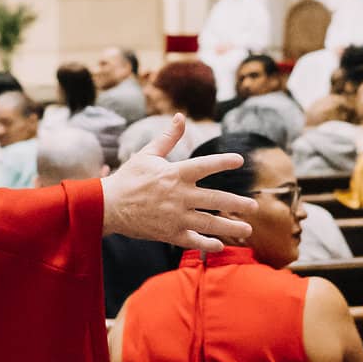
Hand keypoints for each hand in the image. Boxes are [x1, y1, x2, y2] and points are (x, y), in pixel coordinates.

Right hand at [100, 116, 256, 252]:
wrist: (108, 206)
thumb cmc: (129, 178)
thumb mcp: (148, 154)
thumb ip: (168, 137)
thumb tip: (180, 117)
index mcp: (175, 173)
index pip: (204, 166)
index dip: (223, 162)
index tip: (240, 161)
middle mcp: (179, 195)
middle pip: (215, 199)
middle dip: (237, 204)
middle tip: (254, 206)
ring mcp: (175, 216)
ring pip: (209, 223)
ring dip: (230, 227)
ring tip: (247, 230)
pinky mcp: (168, 233)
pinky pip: (192, 240)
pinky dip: (207, 243)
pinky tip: (221, 245)